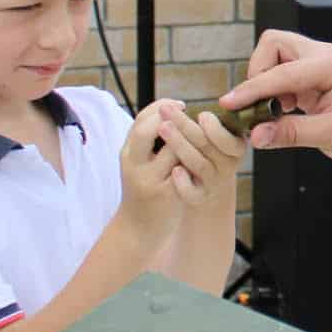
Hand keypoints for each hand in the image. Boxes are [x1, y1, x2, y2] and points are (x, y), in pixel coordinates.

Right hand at [117, 99, 213, 237]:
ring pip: (171, 152)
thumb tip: (175, 111)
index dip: (160, 107)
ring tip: (201, 134)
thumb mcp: (141, 162)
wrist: (138, 228)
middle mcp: (133, 165)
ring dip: (188, 139)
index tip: (181, 104)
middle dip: (170, 118)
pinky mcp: (165, 196)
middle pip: (145, 132)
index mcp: (127, 153)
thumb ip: (152, 141)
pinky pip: (183, 172)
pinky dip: (194, 162)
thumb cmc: (145, 187)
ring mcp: (149, 181)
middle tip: (192, 113)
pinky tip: (204, 157)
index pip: (140, 120)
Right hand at [222, 30, 331, 167]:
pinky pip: (285, 67)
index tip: (230, 104)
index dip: (252, 89)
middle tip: (261, 106)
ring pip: (277, 52)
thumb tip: (256, 134)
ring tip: (279, 110)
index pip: (282, 72)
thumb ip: (291, 133)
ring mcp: (321, 59)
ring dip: (268, 80)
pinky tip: (288, 109)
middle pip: (274, 44)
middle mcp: (327, 55)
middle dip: (259, 73)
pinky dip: (277, 86)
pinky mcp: (316, 70)